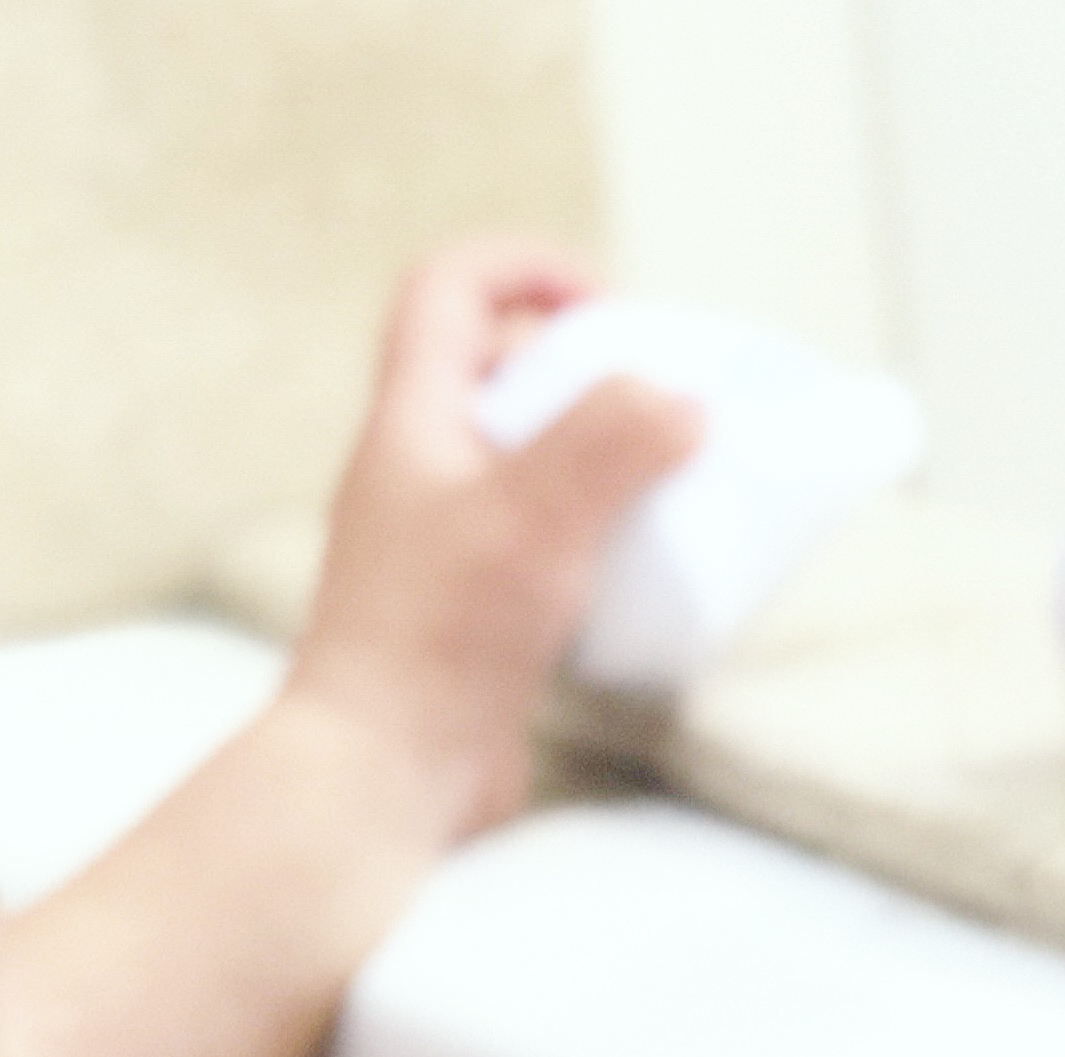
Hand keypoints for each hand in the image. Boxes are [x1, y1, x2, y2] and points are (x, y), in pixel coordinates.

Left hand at [285, 240, 703, 847]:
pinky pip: (539, 546)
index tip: (609, 310)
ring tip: (663, 488)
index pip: (451, 288)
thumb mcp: (535, 516)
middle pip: (498, 373)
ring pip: (525, 466)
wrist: (382, 778)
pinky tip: (635, 574)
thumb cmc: (438, 641)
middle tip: (656, 405)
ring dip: (595, 463)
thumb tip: (682, 404)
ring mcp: (442, 548)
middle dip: (583, 371)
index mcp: (412, 421)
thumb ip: (613, 441)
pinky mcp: (469, 618)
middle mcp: (418, 474)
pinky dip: (589, 540)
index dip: (530, 269)